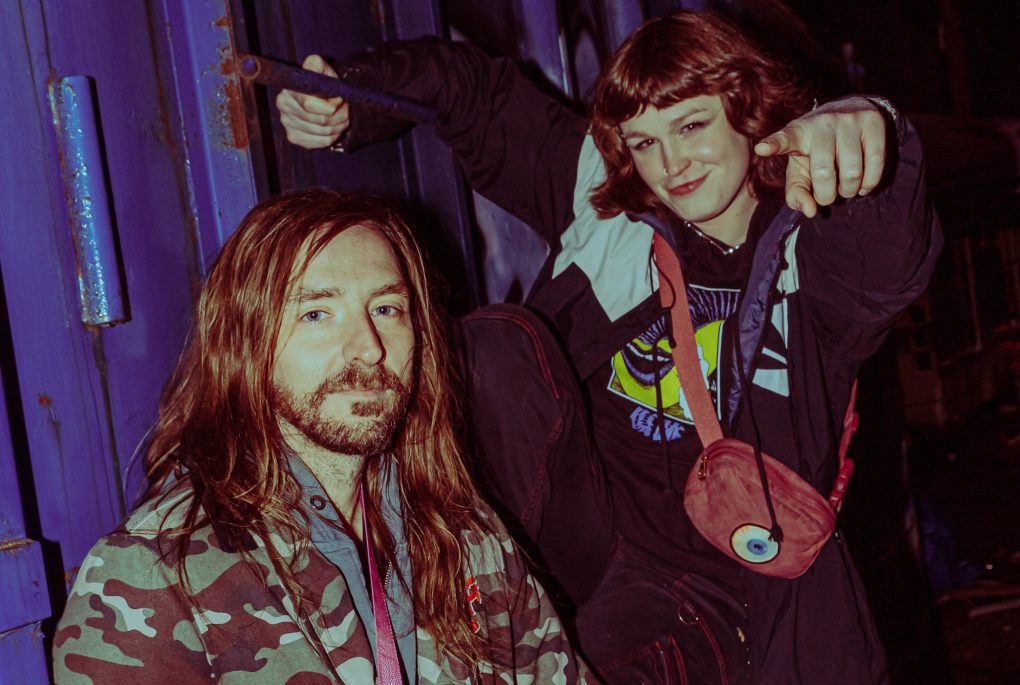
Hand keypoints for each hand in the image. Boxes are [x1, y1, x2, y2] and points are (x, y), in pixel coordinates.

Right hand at [275, 55, 350, 149]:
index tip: (340, 100)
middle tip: (346, 110)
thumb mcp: (321, 67)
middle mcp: (283, 106)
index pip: (310, 105)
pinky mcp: (294, 137)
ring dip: (340, 126)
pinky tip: (334, 127)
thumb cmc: (321, 81)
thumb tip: (313, 71)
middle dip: (340, 116)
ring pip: (324, 133)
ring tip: (342, 117)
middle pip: (321, 121)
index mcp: (289, 90)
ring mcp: (287, 123)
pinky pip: (321, 142)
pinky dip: (334, 136)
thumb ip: (317, 65)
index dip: (331, 106)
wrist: (318, 95)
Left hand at [754, 97, 886, 216]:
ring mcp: (848, 119)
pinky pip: (876, 163)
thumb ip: (797, 194)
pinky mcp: (873, 121)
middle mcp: (822, 123)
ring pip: (852, 172)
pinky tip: (863, 184)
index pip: (784, 139)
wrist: (849, 113)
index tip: (762, 148)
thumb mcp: (800, 171)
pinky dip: (869, 183)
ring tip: (846, 187)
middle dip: (827, 195)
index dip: (774, 145)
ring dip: (850, 191)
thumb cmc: (817, 152)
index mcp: (797, 133)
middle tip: (828, 195)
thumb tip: (811, 211)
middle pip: (824, 173)